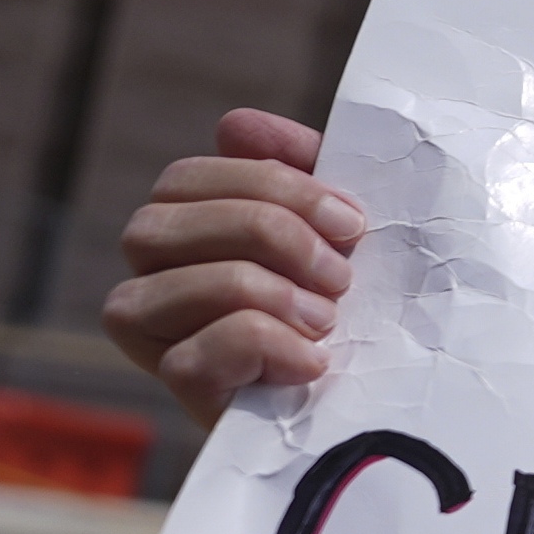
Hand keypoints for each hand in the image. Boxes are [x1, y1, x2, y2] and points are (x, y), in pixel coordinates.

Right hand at [103, 108, 361, 423]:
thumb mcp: (340, 232)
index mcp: (184, 233)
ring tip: (328, 321)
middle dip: (271, 231)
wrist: (380, 409)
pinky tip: (311, 363)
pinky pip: (197, 353)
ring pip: (180, 282)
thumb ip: (298, 172)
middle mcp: (154, 281)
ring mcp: (158, 340)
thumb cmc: (361, 310)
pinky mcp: (182, 394)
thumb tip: (235, 124)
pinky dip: (268, 347)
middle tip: (342, 274)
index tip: (351, 223)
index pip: (184, 178)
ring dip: (271, 291)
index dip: (271, 184)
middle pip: (163, 221)